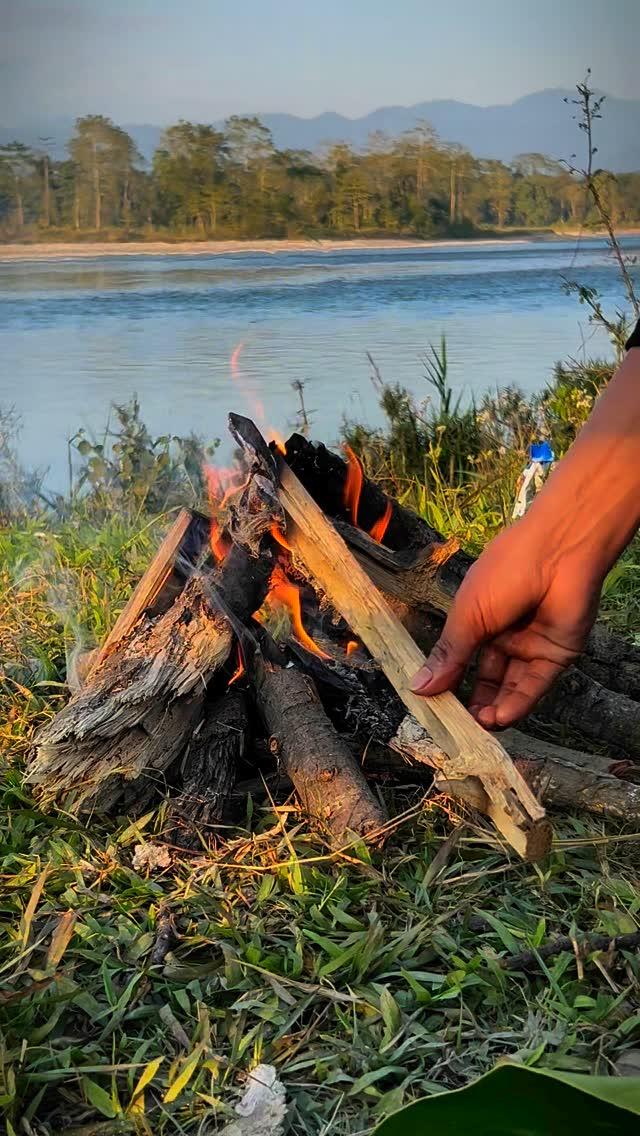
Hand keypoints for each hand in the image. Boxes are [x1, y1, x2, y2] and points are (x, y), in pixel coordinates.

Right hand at [411, 522, 600, 727]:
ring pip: (510, 687)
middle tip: (456, 725)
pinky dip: (517, 704)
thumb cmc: (504, 572)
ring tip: (478, 726)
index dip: (447, 681)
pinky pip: (534, 686)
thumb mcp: (468, 615)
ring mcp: (530, 648)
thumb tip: (417, 687)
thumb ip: (448, 655)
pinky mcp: (556, 656)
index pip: (460, 659)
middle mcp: (504, 636)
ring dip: (494, 708)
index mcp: (478, 620)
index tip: (430, 705)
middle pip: (485, 678)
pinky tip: (499, 717)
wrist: (558, 552)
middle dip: (471, 702)